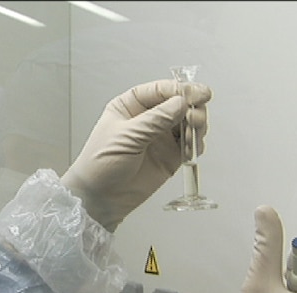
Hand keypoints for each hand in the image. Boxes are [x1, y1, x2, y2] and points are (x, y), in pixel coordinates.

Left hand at [60, 79, 211, 231]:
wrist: (99, 198)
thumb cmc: (100, 164)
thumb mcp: (126, 136)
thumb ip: (156, 119)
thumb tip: (180, 102)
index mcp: (131, 106)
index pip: (160, 90)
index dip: (180, 90)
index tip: (197, 93)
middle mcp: (148, 119)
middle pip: (178, 104)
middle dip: (192, 107)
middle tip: (196, 116)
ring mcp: (160, 138)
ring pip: (187, 123)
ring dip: (196, 125)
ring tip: (194, 133)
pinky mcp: (170, 157)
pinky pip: (189, 145)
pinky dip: (195, 145)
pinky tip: (192, 148)